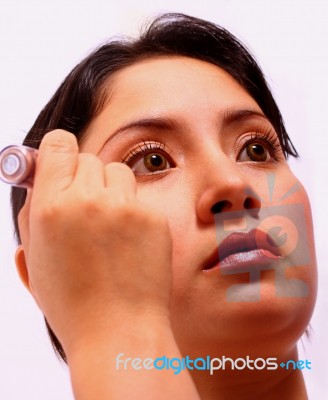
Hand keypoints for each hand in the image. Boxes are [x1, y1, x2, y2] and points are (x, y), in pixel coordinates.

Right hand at [17, 130, 172, 353]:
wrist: (118, 331)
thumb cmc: (72, 302)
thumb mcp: (36, 258)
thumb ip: (32, 212)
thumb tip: (39, 178)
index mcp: (52, 207)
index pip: (58, 144)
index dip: (57, 152)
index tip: (60, 164)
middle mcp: (89, 200)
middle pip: (89, 159)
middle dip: (84, 179)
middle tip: (84, 208)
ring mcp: (126, 207)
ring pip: (117, 172)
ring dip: (110, 190)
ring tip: (108, 226)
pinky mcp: (154, 217)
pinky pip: (139, 198)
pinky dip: (132, 212)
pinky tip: (129, 243)